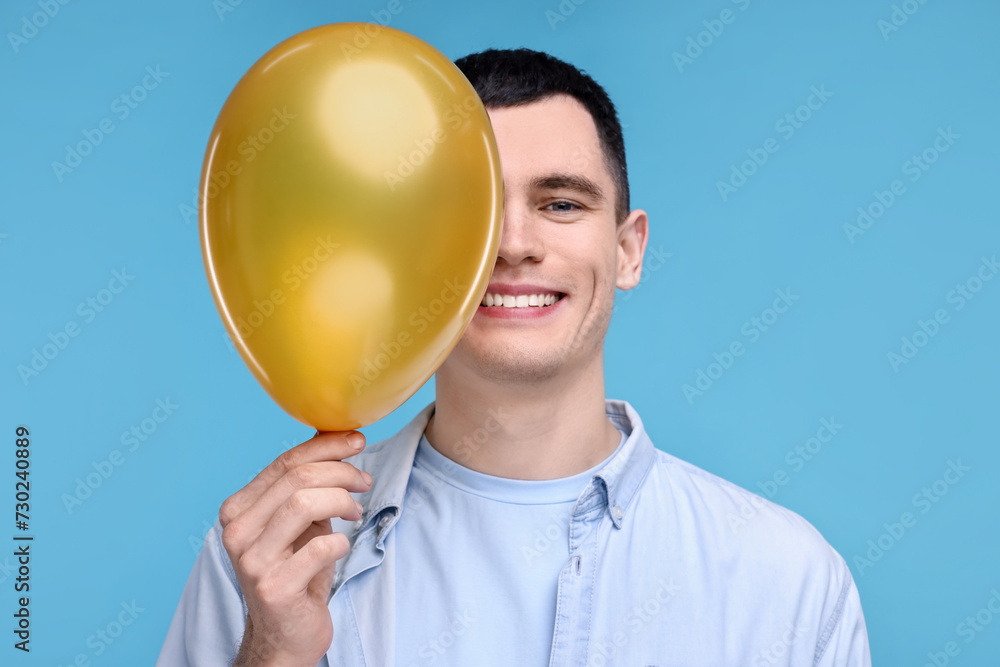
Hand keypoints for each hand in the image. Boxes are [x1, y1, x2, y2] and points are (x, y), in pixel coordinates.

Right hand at [219, 430, 371, 666]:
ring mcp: (252, 561)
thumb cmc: (296, 572)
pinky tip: (342, 546)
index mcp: (238, 510)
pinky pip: (320, 547)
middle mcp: (237, 532)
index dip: (324, 446)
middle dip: (340, 472)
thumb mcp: (299, 522)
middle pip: (296, 479)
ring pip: (303, 504)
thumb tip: (333, 435)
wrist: (285, 634)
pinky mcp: (275, 587)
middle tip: (364, 481)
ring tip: (356, 511)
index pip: (283, 463)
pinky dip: (340, 541)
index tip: (357, 441)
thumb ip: (307, 485)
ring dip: (341, 500)